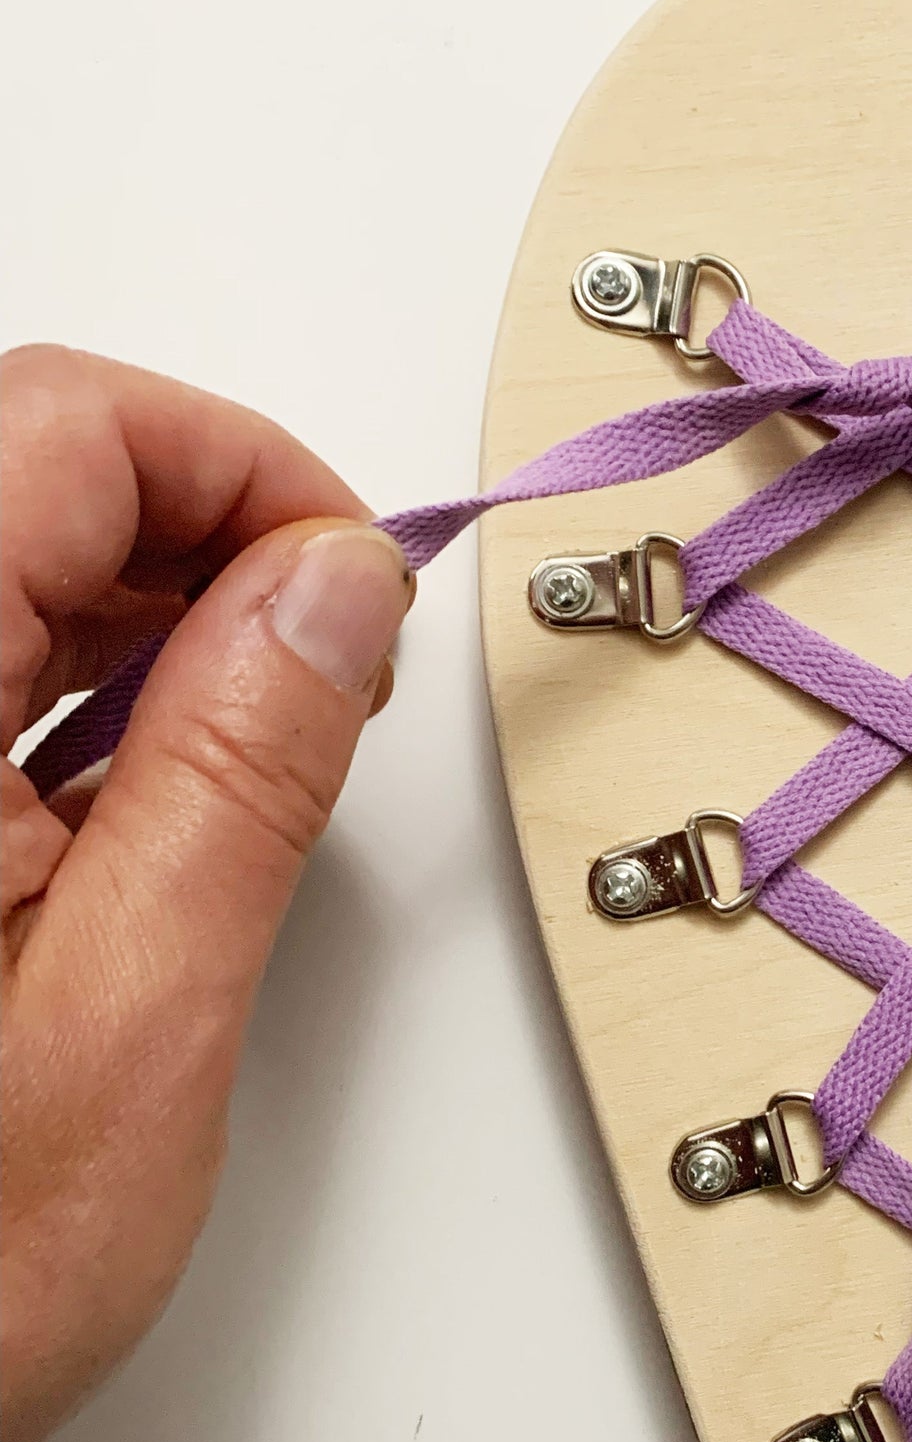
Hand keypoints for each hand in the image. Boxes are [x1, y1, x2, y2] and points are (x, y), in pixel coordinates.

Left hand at [2, 345, 410, 1441]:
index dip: (239, 470)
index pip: (61, 427)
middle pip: (20, 474)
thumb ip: (242, 768)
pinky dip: (61, 707)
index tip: (348, 588)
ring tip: (239, 766)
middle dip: (201, 544)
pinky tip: (128, 814)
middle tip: (323, 684)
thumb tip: (333, 590)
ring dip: (135, 628)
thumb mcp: (133, 1014)